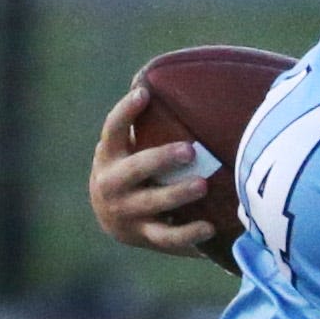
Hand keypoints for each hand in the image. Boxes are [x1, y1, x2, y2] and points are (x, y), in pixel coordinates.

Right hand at [89, 83, 221, 259]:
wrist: (113, 218)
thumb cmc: (133, 170)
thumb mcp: (129, 147)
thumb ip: (146, 124)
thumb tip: (177, 82)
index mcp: (109, 155)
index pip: (113, 128)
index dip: (126, 111)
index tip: (144, 93)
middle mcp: (112, 182)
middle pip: (136, 169)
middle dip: (161, 158)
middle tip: (190, 149)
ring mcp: (126, 210)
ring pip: (152, 202)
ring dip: (177, 194)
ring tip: (203, 185)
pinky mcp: (143, 235)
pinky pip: (166, 237)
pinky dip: (187, 233)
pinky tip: (210, 227)